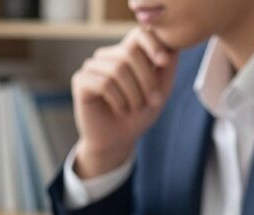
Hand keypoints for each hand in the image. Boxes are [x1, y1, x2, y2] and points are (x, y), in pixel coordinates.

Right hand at [72, 27, 177, 176]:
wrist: (116, 142)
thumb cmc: (137, 116)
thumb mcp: (160, 90)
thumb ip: (167, 67)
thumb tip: (172, 45)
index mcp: (125, 54)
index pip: (138, 33)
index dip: (152, 44)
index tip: (164, 63)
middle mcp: (106, 57)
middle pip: (129, 53)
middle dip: (146, 79)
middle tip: (153, 101)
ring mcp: (91, 68)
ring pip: (117, 70)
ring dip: (133, 94)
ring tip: (134, 108)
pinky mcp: (80, 82)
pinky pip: (103, 83)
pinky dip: (117, 100)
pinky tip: (119, 110)